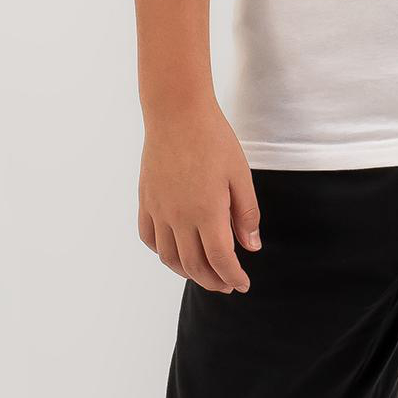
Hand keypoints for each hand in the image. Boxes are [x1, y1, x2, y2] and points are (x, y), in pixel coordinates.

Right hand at [138, 102, 261, 292]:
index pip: (220, 259)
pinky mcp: (146, 200)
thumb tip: (251, 247)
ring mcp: (159, 210)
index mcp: (207, 212)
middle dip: (213, 281)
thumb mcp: (240, 176)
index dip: (233, 277)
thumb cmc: (214, 140)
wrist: (176, 113)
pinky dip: (162, 252)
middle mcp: (179, 216)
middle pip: (194, 265)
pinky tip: (175, 251)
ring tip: (203, 273)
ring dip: (187, 272)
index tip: (243, 284)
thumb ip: (246, 214)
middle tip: (227, 285)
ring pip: (168, 257)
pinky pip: (149, 237)